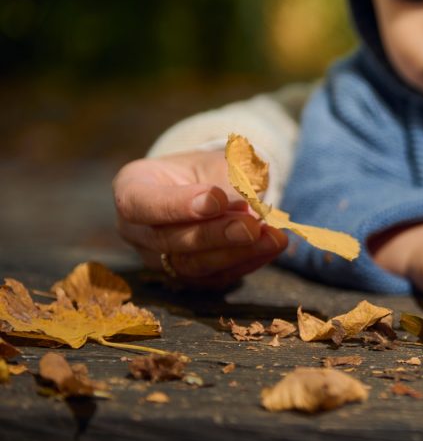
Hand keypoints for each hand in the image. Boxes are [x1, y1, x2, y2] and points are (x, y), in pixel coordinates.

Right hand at [113, 150, 287, 287]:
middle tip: (252, 225)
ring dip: (236, 253)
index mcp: (132, 189)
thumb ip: (227, 181)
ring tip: (272, 238)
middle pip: (169, 240)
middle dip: (215, 234)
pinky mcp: (186, 278)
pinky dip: (246, 262)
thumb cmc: (205, 170)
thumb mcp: (215, 162)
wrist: (210, 190)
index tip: (216, 200)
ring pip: (192, 265)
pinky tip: (271, 247)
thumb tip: (248, 206)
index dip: (178, 205)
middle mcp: (137, 230)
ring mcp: (158, 259)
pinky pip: (214, 277)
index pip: (142, 204)